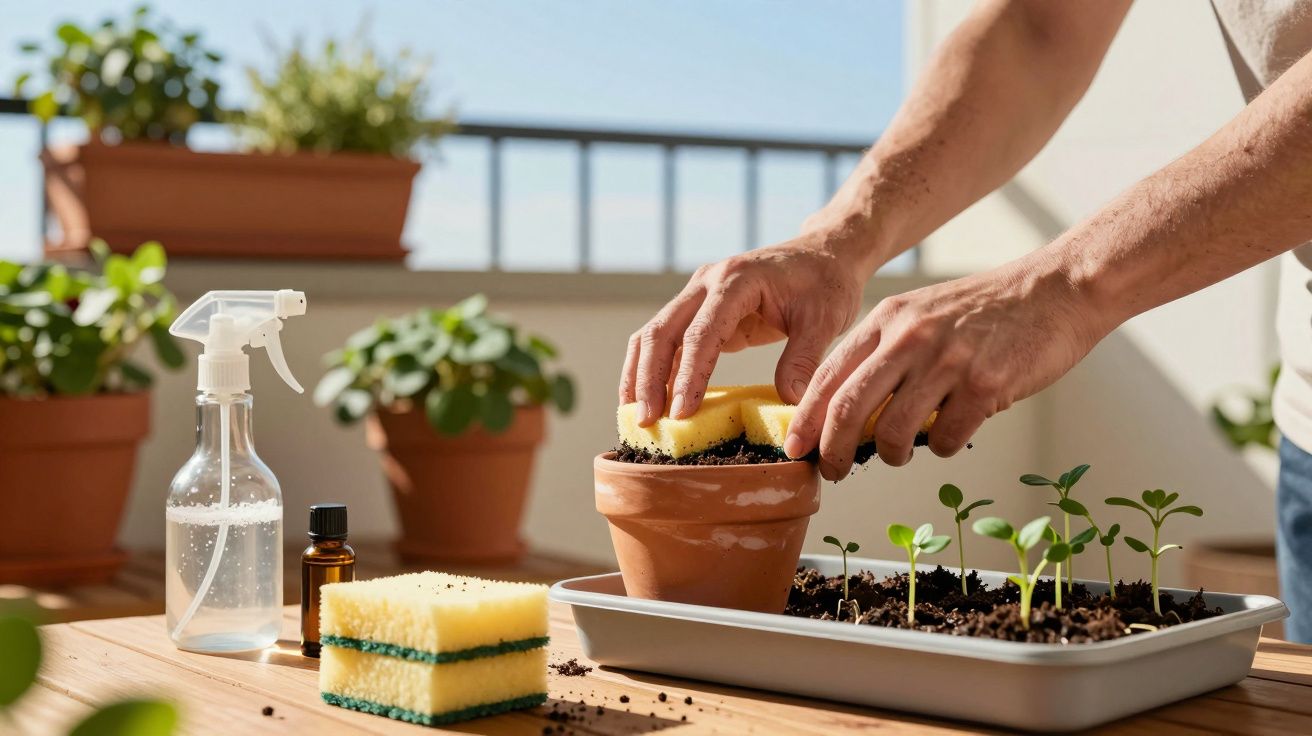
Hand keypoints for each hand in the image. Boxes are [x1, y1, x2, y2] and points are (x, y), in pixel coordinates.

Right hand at [619, 230, 872, 424]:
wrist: (823, 254)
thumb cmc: (826, 283)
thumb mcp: (825, 320)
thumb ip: (804, 360)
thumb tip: (789, 403)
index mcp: (736, 280)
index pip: (701, 332)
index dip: (689, 375)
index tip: (682, 413)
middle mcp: (707, 282)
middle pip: (662, 331)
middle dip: (650, 378)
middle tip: (648, 422)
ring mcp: (698, 295)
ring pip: (653, 334)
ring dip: (641, 375)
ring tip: (637, 417)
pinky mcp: (699, 311)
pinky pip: (666, 340)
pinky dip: (653, 369)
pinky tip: (649, 400)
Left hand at [783, 260, 1109, 479]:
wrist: (1055, 290)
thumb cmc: (985, 312)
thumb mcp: (920, 316)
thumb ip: (884, 355)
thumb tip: (847, 415)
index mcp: (887, 319)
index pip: (827, 376)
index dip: (805, 420)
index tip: (796, 448)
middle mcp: (909, 338)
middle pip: (847, 409)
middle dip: (831, 451)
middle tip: (833, 471)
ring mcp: (946, 361)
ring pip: (891, 433)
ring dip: (890, 455)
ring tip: (900, 452)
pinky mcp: (984, 385)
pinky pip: (943, 440)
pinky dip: (941, 447)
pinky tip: (952, 431)